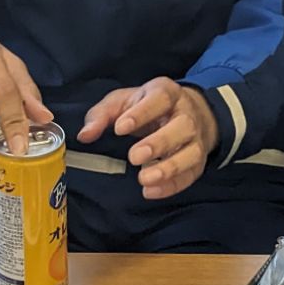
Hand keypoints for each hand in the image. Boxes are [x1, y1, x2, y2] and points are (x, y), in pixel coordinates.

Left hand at [80, 77, 218, 200]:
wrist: (190, 113)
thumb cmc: (148, 107)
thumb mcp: (123, 101)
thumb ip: (102, 115)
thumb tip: (85, 135)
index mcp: (167, 93)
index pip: (160, 98)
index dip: (142, 113)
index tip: (120, 128)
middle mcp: (186, 114)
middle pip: (182, 126)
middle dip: (159, 143)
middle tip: (134, 157)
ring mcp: (196, 139)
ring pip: (192, 153)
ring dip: (169, 169)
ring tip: (144, 179)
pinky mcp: (198, 161)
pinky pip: (191, 174)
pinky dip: (173, 185)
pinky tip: (152, 191)